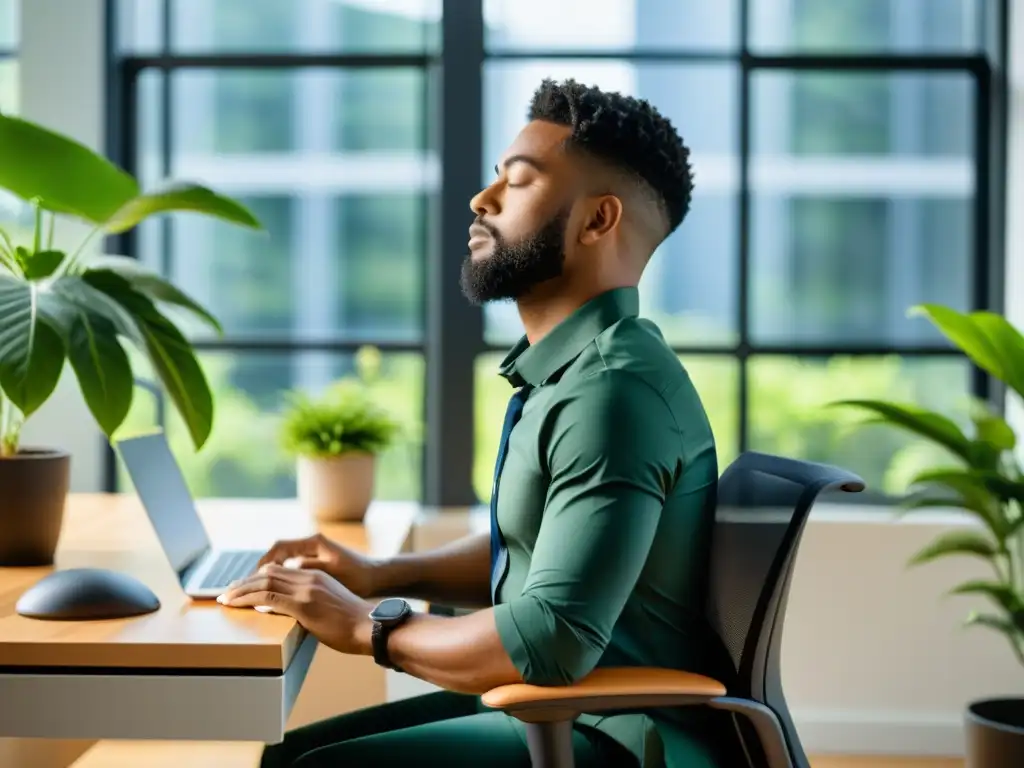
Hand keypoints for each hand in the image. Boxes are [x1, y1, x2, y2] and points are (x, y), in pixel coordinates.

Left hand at [218, 565, 374, 655]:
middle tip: (227, 592)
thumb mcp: (331, 604)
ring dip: (241, 591)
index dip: (257, 576)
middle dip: (244, 582)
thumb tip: (295, 613)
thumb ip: (312, 602)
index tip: (243, 586)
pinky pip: (269, 598)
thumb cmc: (354, 623)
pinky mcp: (304, 605)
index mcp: (316, 576)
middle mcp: (309, 578)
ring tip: (226, 599)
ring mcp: (306, 590)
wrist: (370, 626)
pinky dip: (250, 600)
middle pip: (268, 573)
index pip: (279, 570)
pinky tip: (240, 605)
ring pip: (265, 583)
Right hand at [257, 533, 376, 596]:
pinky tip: (274, 591)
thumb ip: (308, 569)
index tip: (248, 581)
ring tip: (252, 590)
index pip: (278, 549)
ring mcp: (314, 553)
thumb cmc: (358, 576)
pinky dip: (280, 576)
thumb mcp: (333, 573)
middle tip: (241, 587)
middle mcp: (312, 544)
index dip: (261, 565)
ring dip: (267, 575)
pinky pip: (292, 567)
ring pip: (283, 561)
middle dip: (258, 571)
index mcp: (314, 543)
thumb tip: (283, 568)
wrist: (376, 579)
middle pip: (276, 554)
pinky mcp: (317, 563)